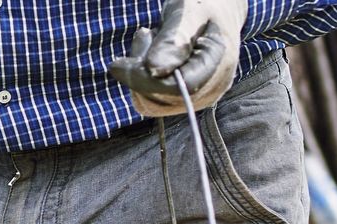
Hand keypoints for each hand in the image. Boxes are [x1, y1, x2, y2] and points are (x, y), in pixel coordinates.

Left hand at [109, 0, 248, 116]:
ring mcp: (198, 97)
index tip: (116, 64)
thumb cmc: (204, 3)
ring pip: (152, 101)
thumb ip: (173, 41)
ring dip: (138, 73)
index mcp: (219, 64)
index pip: (178, 87)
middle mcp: (212, 88)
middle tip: (143, 34)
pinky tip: (149, 52)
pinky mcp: (183, 98)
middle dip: (139, 72)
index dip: (144, 79)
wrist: (216, 9)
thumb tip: (154, 70)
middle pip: (161, 98)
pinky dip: (140, 77)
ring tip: (149, 36)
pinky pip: (151, 98)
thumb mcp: (188, 12)